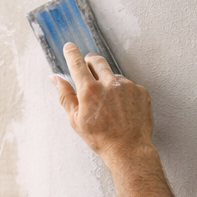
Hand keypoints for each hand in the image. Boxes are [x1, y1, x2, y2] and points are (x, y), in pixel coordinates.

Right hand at [52, 43, 153, 162]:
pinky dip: (123, 92)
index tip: (69, 47)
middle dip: (90, 61)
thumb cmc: (100, 138)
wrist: (129, 149)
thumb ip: (65, 96)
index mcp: (89, 90)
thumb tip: (56, 79)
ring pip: (113, 74)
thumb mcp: (75, 120)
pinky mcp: (140, 91)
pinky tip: (122, 108)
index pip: (77, 63)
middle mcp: (108, 84)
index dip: (72, 52)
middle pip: (97, 60)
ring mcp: (127, 86)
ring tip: (108, 104)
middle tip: (88, 69)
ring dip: (108, 81)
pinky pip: (128, 85)